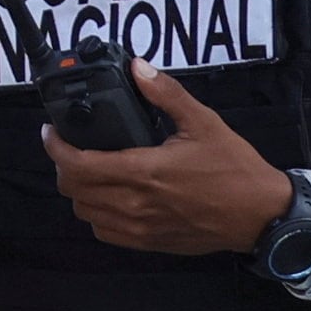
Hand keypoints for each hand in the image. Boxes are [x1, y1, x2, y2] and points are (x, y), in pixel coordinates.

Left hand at [44, 63, 297, 255]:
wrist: (258, 214)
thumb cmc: (234, 170)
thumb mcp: (203, 122)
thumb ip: (166, 94)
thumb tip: (139, 68)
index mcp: (144, 171)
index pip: (78, 164)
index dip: (55, 147)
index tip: (52, 133)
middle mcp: (135, 203)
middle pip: (73, 189)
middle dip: (63, 166)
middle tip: (69, 147)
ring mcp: (139, 227)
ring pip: (84, 212)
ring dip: (78, 190)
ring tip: (87, 170)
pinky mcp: (147, 242)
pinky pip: (104, 232)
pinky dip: (96, 214)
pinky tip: (108, 197)